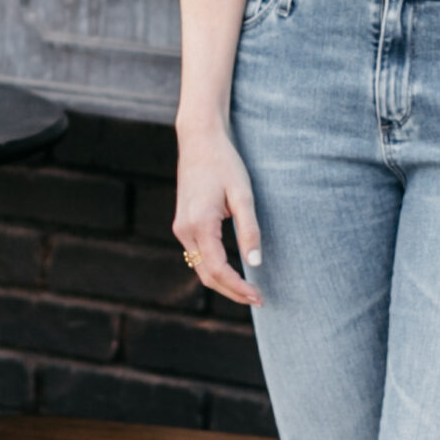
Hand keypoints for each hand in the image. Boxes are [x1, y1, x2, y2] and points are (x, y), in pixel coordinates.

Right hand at [174, 127, 261, 303]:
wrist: (199, 140)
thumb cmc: (225, 163)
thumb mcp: (243, 194)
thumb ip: (249, 229)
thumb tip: (255, 264)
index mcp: (200, 224)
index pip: (218, 269)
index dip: (239, 288)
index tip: (259, 297)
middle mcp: (185, 230)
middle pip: (207, 275)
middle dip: (232, 292)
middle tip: (259, 299)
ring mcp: (180, 228)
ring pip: (200, 268)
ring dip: (223, 283)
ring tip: (249, 291)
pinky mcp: (183, 225)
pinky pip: (198, 256)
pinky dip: (215, 269)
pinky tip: (233, 273)